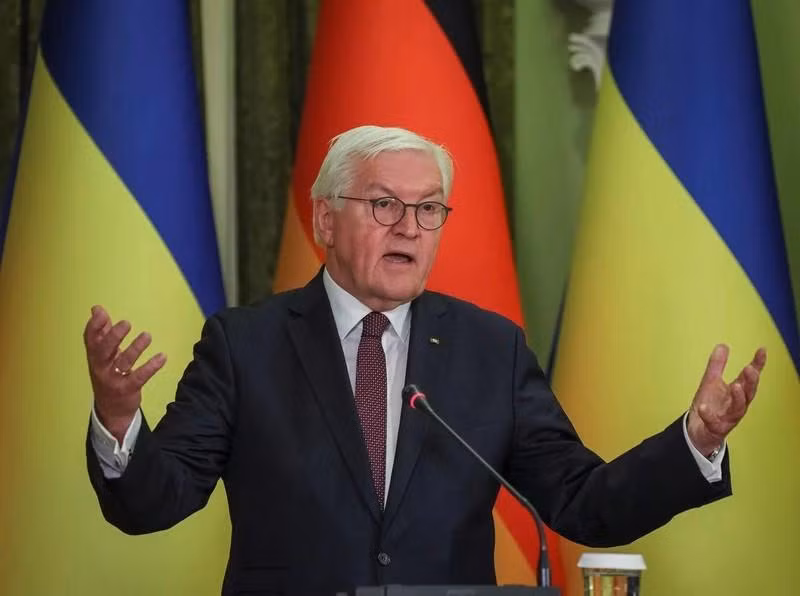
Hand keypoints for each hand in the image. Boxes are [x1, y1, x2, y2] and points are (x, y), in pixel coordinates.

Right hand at [83, 305, 166, 442]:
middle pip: (103, 351)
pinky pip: (139, 377)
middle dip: (113, 337)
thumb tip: (97, 308)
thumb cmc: (108, 374)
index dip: (94, 326)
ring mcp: (113, 379)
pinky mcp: (128, 389)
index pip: (90, 340)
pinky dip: (151, 367)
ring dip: (135, 349)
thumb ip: (101, 331)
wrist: (110, 410)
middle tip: (126, 323)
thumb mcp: (102, 354)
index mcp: (94, 357)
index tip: (101, 313)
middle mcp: (101, 368)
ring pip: (123, 363)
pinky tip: (162, 357)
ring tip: (147, 336)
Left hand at [687, 344, 765, 456]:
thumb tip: (723, 346)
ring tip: (735, 386)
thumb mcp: (711, 382)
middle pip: (748, 393)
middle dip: (751, 382)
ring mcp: (727, 417)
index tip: (762, 351)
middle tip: (750, 369)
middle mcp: (736, 405)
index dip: (757, 364)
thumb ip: (717, 365)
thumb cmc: (709, 405)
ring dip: (738, 397)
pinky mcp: (715, 428)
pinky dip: (708, 415)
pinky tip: (702, 407)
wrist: (697, 429)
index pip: (749, 377)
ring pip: (738, 409)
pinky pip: (713, 422)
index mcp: (736, 392)